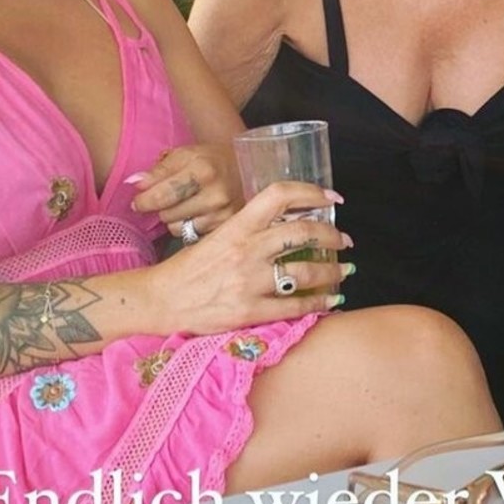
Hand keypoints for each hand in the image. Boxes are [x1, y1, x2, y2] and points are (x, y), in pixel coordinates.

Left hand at [127, 144, 243, 237]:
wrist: (243, 168)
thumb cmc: (209, 160)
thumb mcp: (184, 155)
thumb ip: (158, 170)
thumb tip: (135, 183)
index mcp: (203, 170)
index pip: (162, 194)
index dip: (144, 200)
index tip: (138, 201)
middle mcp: (216, 195)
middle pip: (167, 215)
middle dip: (162, 207)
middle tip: (169, 198)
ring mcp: (223, 215)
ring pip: (177, 229)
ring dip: (175, 219)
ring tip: (186, 204)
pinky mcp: (226, 228)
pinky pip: (191, 235)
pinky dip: (189, 226)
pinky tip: (198, 213)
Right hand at [150, 180, 351, 332]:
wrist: (159, 300)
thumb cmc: (187, 269)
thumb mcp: (215, 237)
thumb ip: (247, 231)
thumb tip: (282, 226)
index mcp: (236, 227)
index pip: (278, 196)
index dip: (310, 192)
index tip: (331, 197)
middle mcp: (246, 250)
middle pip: (302, 232)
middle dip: (331, 234)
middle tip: (343, 239)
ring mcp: (249, 282)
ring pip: (305, 271)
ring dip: (332, 269)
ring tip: (344, 269)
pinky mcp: (249, 312)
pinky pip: (294, 306)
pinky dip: (319, 302)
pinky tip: (331, 299)